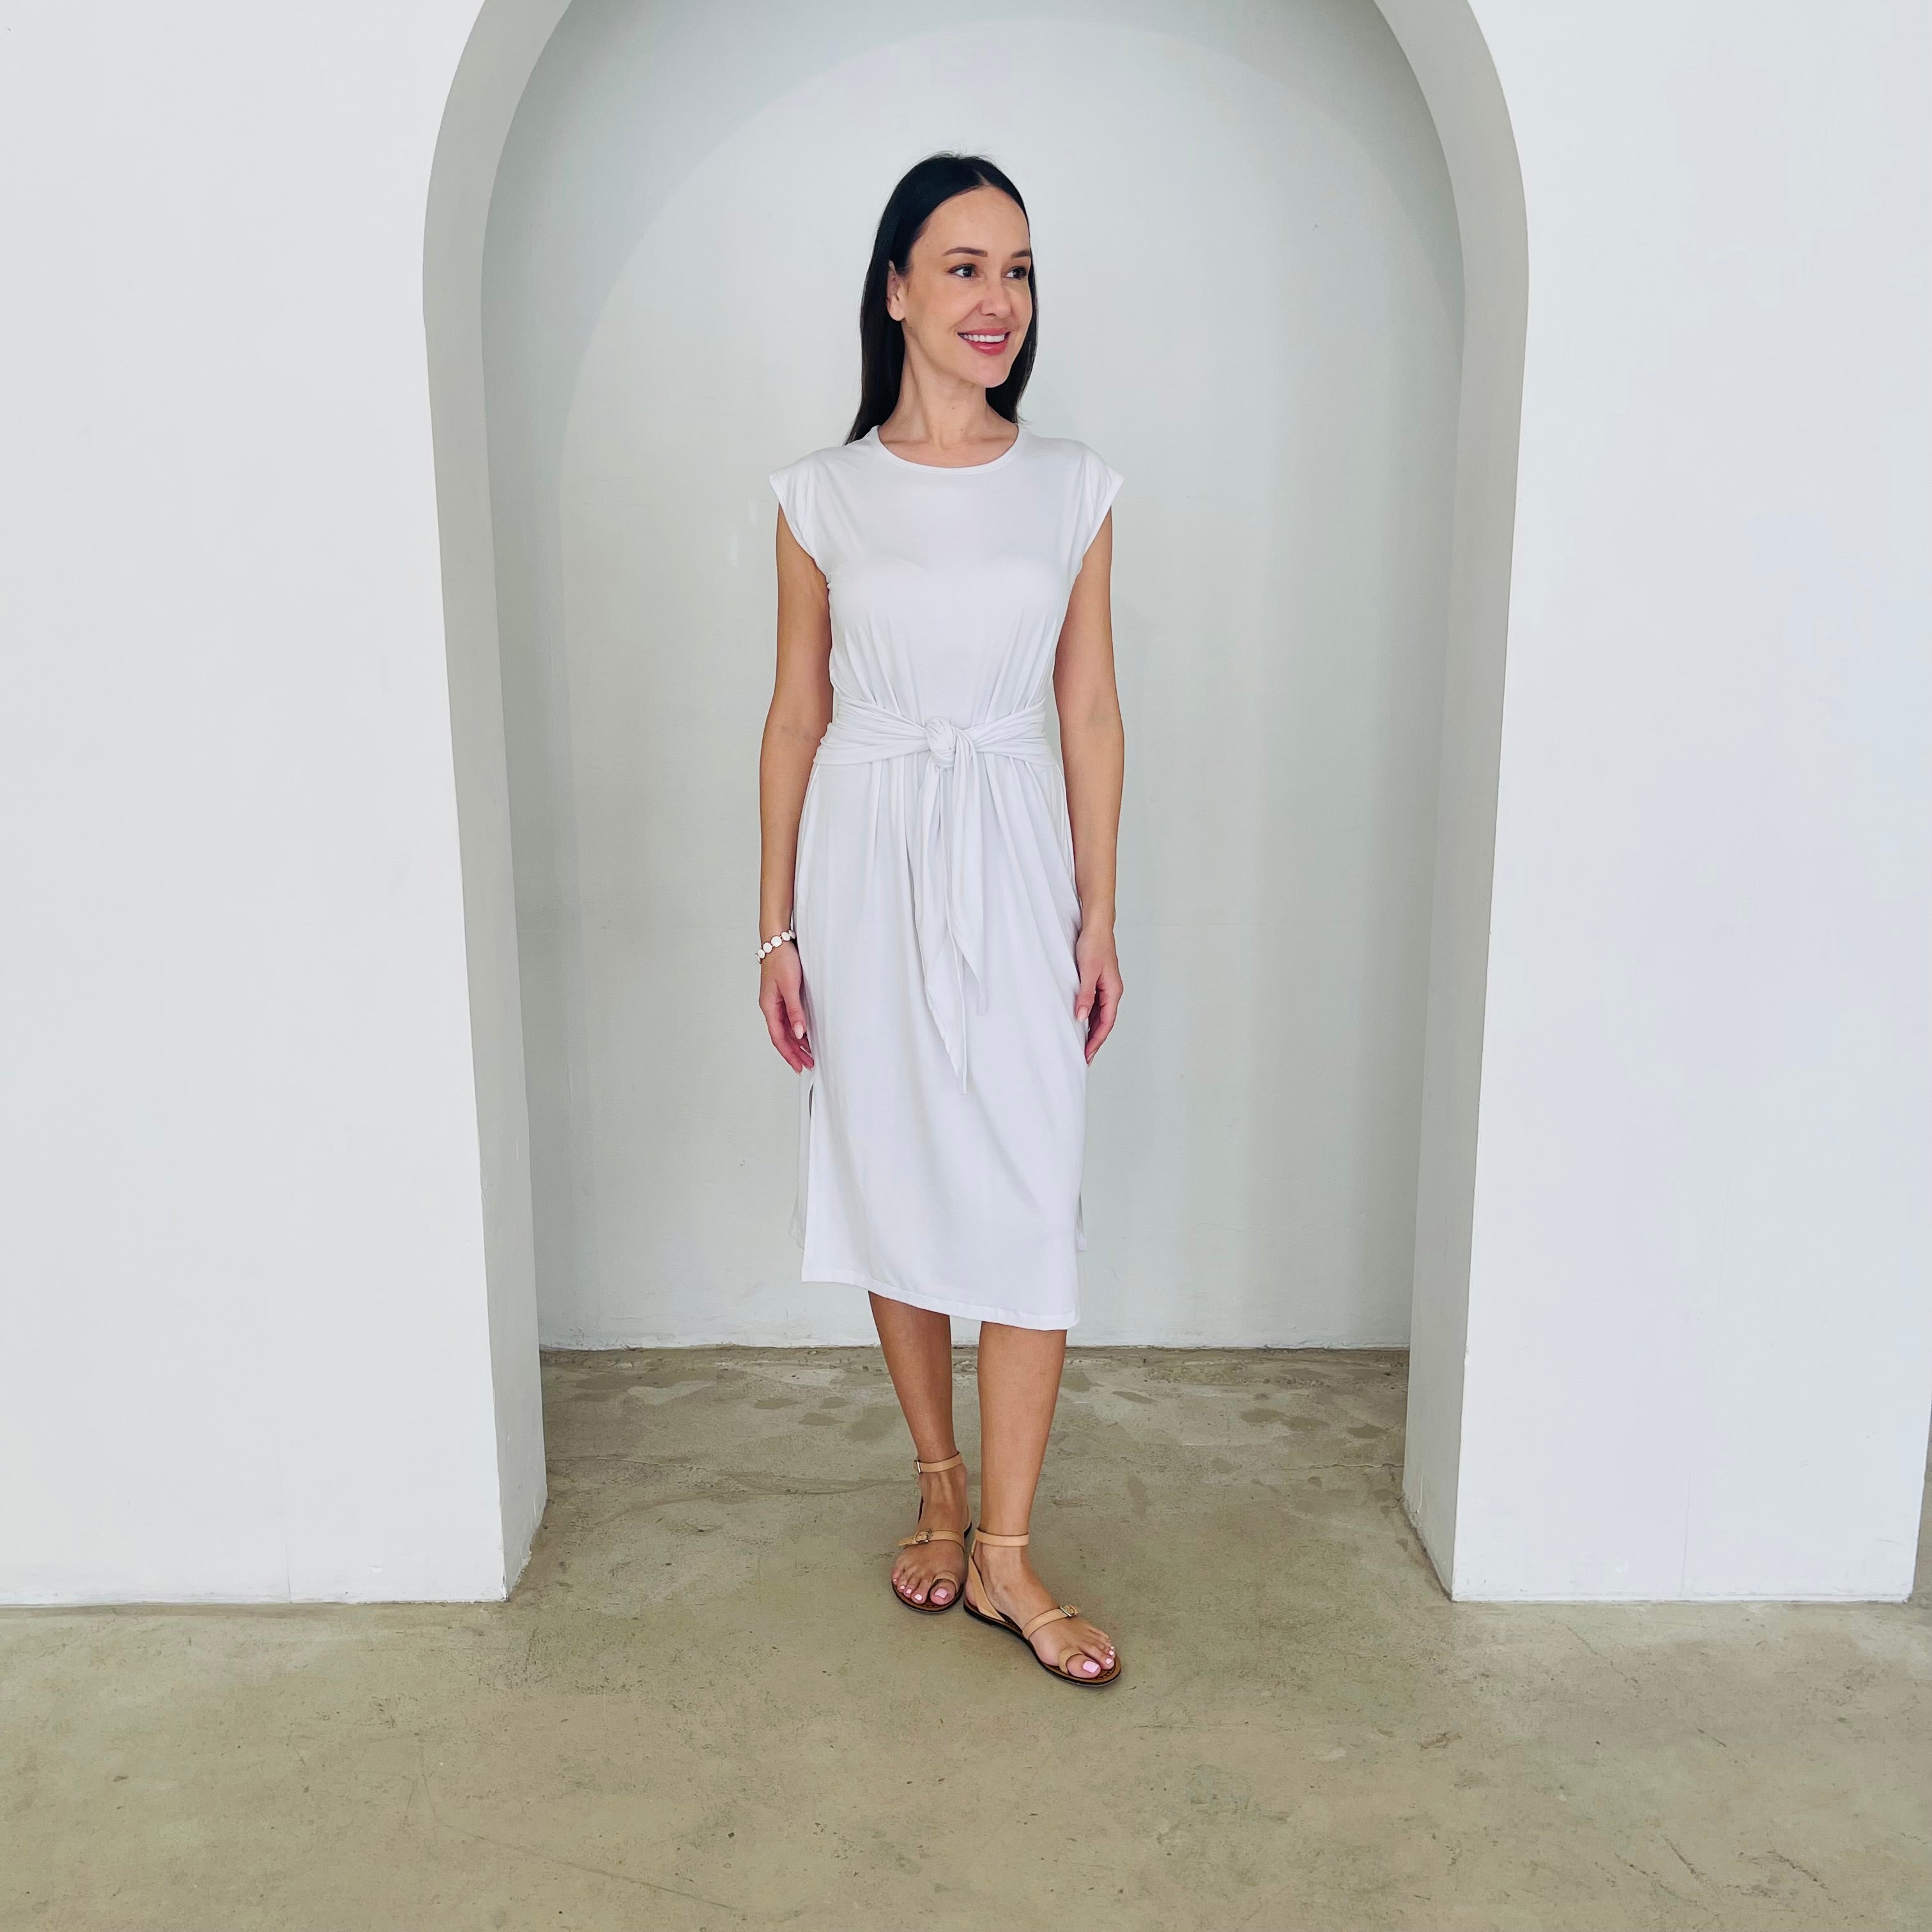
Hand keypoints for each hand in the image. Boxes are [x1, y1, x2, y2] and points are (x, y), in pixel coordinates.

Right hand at [760, 943, 812, 1071]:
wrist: (777, 941)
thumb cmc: (781, 960)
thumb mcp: (790, 986)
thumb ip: (794, 1011)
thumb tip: (798, 1034)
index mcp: (769, 1007)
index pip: (778, 1038)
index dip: (789, 1054)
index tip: (799, 1066)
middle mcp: (771, 1007)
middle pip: (781, 1037)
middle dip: (794, 1053)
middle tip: (807, 1065)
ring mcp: (776, 1002)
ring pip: (785, 1030)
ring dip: (796, 1043)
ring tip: (808, 1055)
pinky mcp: (782, 996)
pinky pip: (787, 1020)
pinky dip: (796, 1031)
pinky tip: (805, 1035)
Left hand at [1074, 926, 1122, 1061]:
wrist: (1096, 926)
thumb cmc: (1094, 945)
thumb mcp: (1087, 971)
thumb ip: (1085, 995)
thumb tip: (1081, 1017)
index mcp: (1113, 991)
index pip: (1106, 1023)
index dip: (1097, 1040)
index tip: (1087, 1054)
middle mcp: (1111, 992)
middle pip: (1104, 1022)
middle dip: (1095, 1040)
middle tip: (1084, 1057)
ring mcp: (1106, 987)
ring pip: (1100, 1015)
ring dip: (1092, 1030)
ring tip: (1082, 1045)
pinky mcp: (1098, 982)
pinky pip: (1095, 1005)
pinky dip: (1088, 1017)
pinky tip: (1080, 1023)